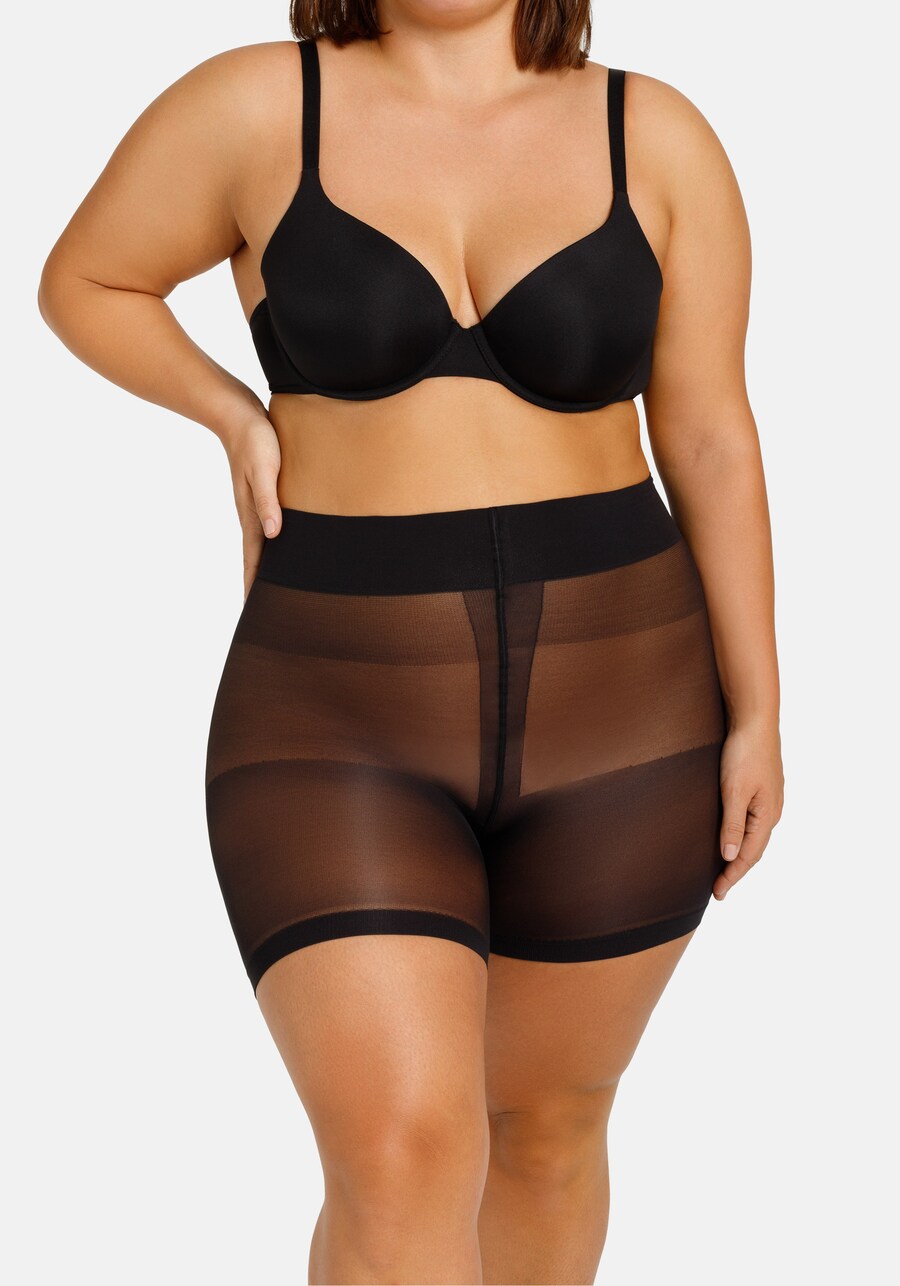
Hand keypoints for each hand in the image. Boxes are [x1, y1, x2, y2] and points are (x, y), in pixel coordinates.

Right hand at [220, 414, 282, 599]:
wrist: (238, 414)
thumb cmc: (254, 440)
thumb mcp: (264, 469)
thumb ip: (268, 500)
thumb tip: (275, 534)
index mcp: (252, 515)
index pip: (253, 560)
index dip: (254, 585)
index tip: (254, 611)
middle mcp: (253, 514)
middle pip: (257, 557)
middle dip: (260, 582)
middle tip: (269, 609)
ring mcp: (257, 504)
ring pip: (265, 543)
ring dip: (268, 564)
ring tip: (278, 584)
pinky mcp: (264, 493)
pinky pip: (270, 524)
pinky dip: (276, 541)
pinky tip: (284, 543)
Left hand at [714, 719, 783, 899]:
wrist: (755, 722)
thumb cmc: (744, 753)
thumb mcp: (734, 790)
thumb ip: (732, 824)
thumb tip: (730, 855)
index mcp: (767, 816)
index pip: (749, 856)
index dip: (732, 876)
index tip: (717, 894)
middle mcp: (772, 812)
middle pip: (754, 850)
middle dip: (736, 870)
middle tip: (718, 889)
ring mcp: (769, 801)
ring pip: (755, 837)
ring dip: (740, 855)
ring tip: (724, 870)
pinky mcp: (763, 791)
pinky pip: (753, 823)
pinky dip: (742, 837)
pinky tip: (732, 838)